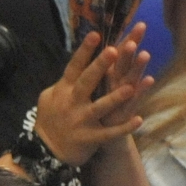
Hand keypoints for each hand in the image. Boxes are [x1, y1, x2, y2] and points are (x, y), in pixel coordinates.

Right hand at [34, 31, 152, 165]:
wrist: (47, 151)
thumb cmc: (50, 119)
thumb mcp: (48, 98)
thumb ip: (62, 83)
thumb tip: (75, 67)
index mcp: (63, 90)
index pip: (74, 67)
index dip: (85, 51)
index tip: (97, 34)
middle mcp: (72, 103)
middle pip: (87, 82)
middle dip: (101, 66)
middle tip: (115, 50)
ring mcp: (81, 121)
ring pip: (100, 107)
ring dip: (115, 97)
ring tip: (130, 87)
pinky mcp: (90, 138)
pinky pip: (109, 133)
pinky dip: (124, 128)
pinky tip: (139, 120)